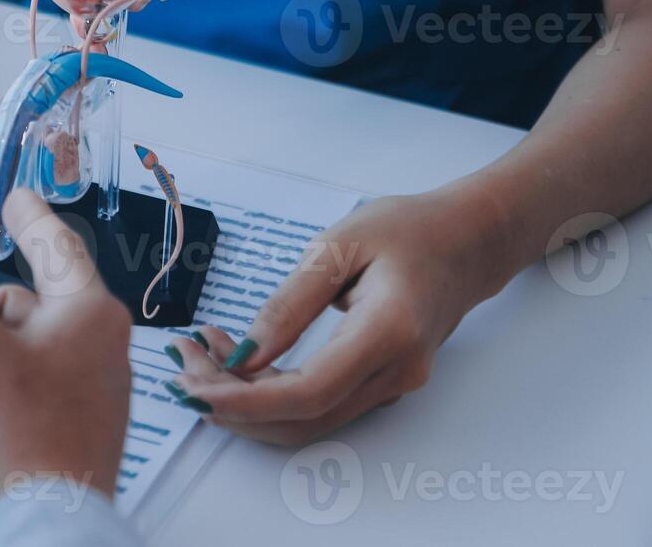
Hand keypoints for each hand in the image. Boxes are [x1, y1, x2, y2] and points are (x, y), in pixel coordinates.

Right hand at [0, 190, 133, 526]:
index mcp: (89, 312)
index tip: (17, 198)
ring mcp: (89, 397)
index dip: (28, 216)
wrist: (36, 526)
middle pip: (24, 305)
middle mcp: (101, 351)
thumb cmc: (11, 435)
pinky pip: (19, 398)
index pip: (56, 243)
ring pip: (15, 354)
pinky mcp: (71, 436)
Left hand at [168, 189, 509, 444]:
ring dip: (248, 400)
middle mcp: (395, 372)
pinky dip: (272, 393)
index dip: (246, 400)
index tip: (195, 384)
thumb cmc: (410, 230)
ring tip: (200, 356)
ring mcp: (392, 384)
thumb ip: (289, 304)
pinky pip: (320, 404)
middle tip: (182, 365)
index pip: (308, 393)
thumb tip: (243, 357)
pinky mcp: (380, 383)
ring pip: (308, 419)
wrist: (469, 240)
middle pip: (302, 419)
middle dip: (233, 404)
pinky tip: (238, 360)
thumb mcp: (339, 246)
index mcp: (389, 332)